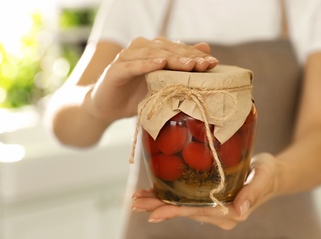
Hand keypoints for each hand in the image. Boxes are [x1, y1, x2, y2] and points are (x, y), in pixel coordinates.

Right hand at [87, 37, 218, 121]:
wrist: (107, 107)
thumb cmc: (136, 95)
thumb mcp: (161, 85)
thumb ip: (179, 69)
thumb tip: (205, 51)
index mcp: (152, 51)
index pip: (177, 49)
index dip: (195, 54)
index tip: (213, 63)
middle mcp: (140, 49)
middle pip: (167, 49)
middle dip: (188, 56)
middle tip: (205, 64)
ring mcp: (127, 58)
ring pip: (152, 54)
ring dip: (171, 59)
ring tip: (189, 65)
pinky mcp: (116, 70)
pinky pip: (132, 65)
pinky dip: (146, 64)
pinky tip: (159, 64)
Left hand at [131, 153, 278, 229]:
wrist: (270, 174)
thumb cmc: (269, 175)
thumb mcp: (264, 179)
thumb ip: (252, 193)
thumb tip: (239, 211)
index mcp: (230, 214)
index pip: (197, 213)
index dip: (175, 212)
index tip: (154, 214)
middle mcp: (217, 215)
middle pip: (184, 211)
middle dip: (159, 207)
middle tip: (135, 204)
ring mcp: (212, 209)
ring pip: (181, 206)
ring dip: (159, 202)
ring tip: (137, 199)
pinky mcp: (208, 200)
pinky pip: (185, 200)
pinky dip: (168, 196)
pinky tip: (153, 192)